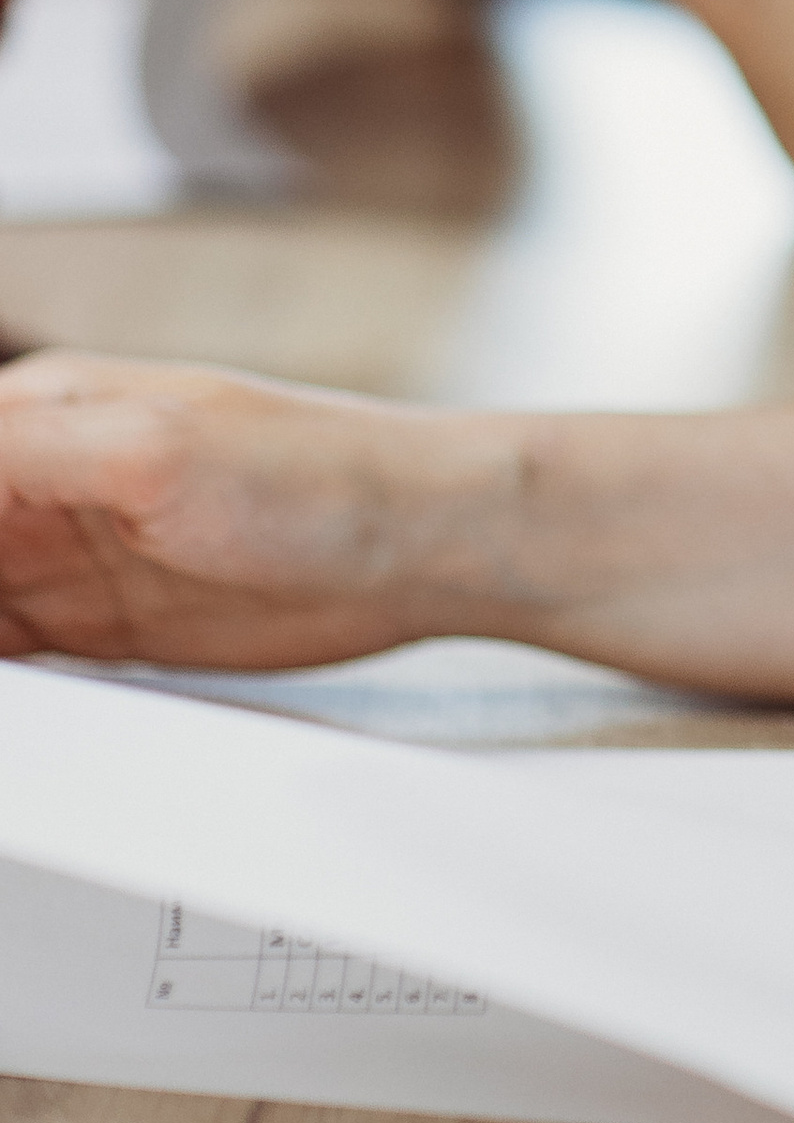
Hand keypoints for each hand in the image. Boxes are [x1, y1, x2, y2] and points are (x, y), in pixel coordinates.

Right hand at [0, 354, 505, 671]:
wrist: (422, 543)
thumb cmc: (316, 470)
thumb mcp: (150, 450)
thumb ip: (20, 457)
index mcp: (40, 415)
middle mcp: (40, 482)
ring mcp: (65, 557)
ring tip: (2, 684)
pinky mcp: (95, 626)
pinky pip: (1, 658)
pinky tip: (6, 707)